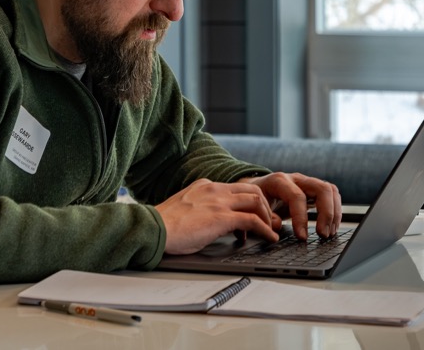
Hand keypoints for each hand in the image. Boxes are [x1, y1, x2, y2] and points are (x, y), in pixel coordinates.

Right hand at [154, 178, 281, 254]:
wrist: (152, 228)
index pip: (234, 188)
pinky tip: (269, 238)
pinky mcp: (222, 217)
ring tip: (271, 230)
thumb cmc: (163, 225)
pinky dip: (265, 229)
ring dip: (267, 217)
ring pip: (256, 201)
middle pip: (251, 190)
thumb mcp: (184, 209)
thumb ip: (199, 209)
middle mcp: (214, 189)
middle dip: (264, 206)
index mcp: (204, 185)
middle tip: (269, 221)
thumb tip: (207, 223)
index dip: (247, 202)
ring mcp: (219, 202)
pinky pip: (252, 220)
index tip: (253, 215)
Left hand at [236, 172, 341, 239]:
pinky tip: (332, 227)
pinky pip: (332, 196)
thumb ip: (264, 216)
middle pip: (322, 189)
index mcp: (279, 181)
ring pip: (330, 190)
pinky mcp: (314, 190)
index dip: (301, 218)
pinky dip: (335, 211)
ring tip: (330, 233)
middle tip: (323, 235)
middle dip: (326, 213)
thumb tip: (277, 226)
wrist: (255, 188)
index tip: (302, 237)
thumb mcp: (254, 207)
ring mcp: (307, 183)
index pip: (297, 197)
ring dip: (334, 213)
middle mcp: (296, 179)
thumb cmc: (255, 199)